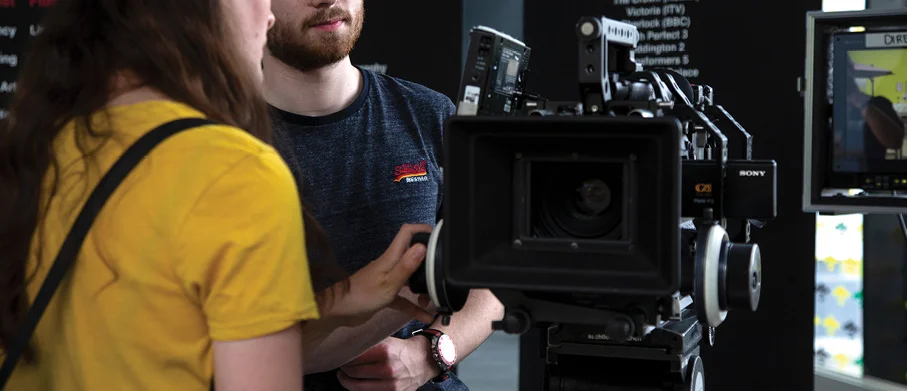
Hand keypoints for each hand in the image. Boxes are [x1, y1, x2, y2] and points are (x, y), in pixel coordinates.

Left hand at [320, 224, 436, 325]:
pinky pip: (404, 298)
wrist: (340, 311)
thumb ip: (406, 266)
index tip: (440, 237)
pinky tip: (425, 316)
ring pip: (411, 279)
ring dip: (423, 287)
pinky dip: (414, 306)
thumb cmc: (364, 295)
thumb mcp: (389, 283)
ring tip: (436, 298)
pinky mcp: (386, 293)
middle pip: (414, 255)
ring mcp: (389, 278)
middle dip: (429, 263)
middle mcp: (392, 264)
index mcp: (391, 256)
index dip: (423, 229)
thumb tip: (422, 246)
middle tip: (443, 273)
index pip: (407, 233)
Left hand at [337, 337, 439, 390]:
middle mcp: (387, 369)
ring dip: (346, 380)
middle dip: (344, 368)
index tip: (340, 353)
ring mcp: (390, 384)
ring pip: (357, 386)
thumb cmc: (404, 349)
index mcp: (385, 351)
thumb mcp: (388, 340)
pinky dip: (358, 388)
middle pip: (353, 372)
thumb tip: (347, 346)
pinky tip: (356, 383)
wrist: (426, 361)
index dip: (344, 355)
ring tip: (343, 375)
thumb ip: (370, 344)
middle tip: (341, 364)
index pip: (354, 356)